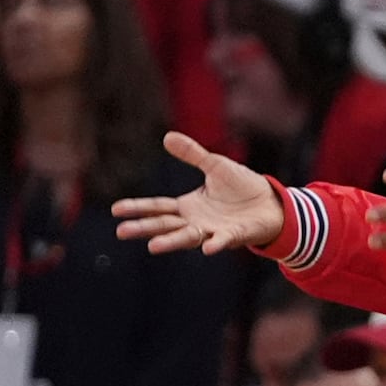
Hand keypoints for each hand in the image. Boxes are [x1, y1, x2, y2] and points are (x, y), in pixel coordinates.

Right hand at [112, 132, 283, 254]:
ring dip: (171, 241)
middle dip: (144, 228)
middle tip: (121, 231)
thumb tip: (167, 136)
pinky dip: (214, 244)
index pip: (158, 207)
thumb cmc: (241, 186)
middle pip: (165, 224)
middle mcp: (195, 221)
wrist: (269, 202)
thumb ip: (192, 154)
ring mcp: (213, 230)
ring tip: (153, 246)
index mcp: (188, 206)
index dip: (137, 208)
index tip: (115, 210)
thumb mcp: (214, 166)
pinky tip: (207, 248)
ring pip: (187, 237)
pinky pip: (222, 240)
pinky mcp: (234, 235)